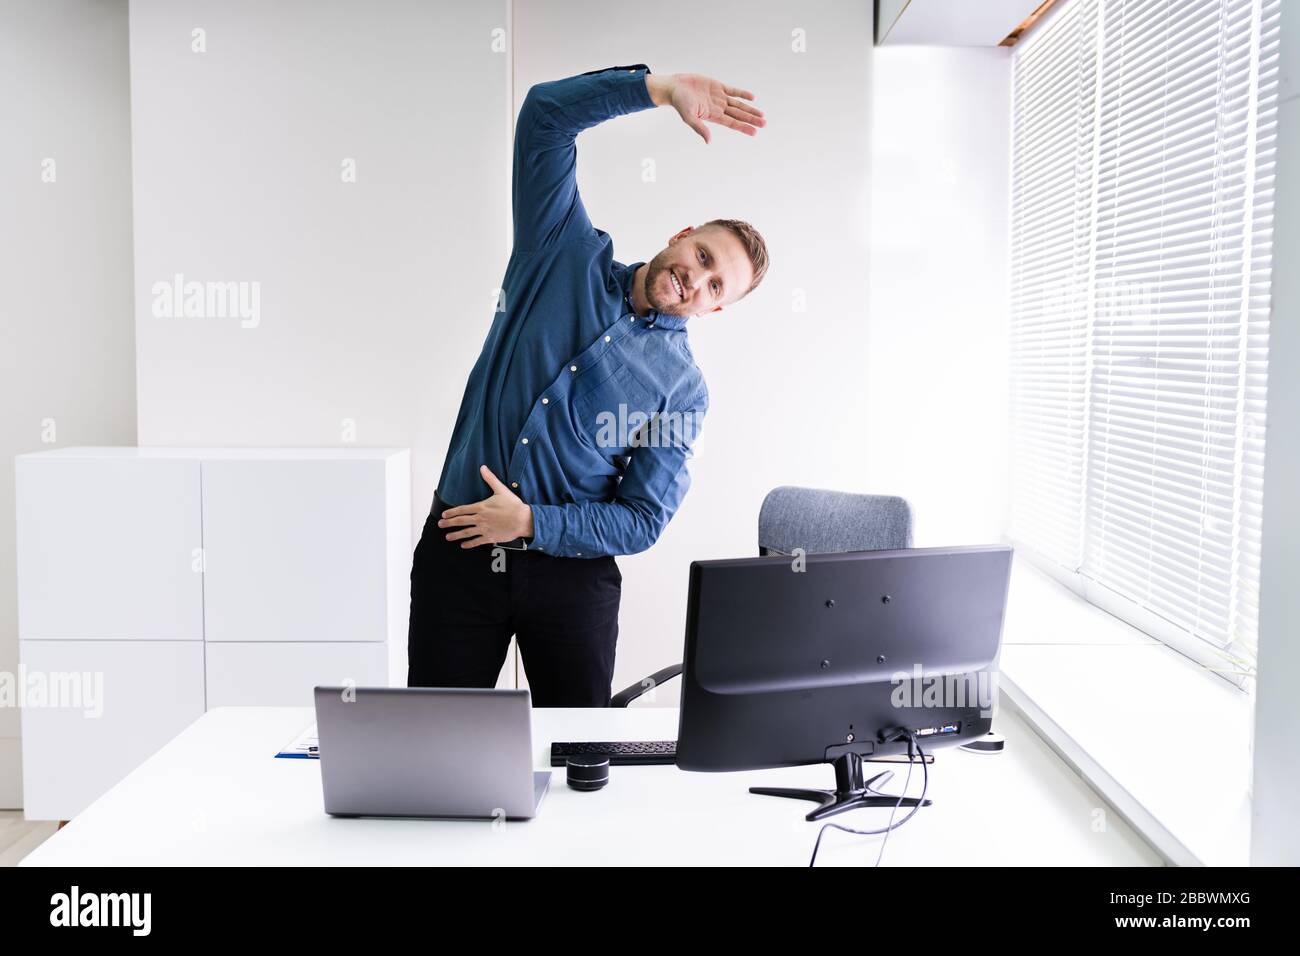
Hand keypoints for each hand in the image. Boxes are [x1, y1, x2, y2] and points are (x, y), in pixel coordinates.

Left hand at [437, 465, 534, 547]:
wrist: (523, 519)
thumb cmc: (513, 505)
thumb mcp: (501, 489)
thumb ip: (490, 479)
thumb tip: (483, 467)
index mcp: (481, 507)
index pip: (462, 510)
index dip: (452, 512)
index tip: (444, 515)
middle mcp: (480, 518)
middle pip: (461, 521)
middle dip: (449, 523)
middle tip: (440, 525)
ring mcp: (484, 528)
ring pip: (466, 532)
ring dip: (456, 535)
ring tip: (448, 537)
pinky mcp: (490, 537)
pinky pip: (477, 541)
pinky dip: (469, 543)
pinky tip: (463, 545)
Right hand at [648, 73, 765, 143]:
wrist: (675, 87)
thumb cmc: (680, 103)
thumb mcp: (689, 117)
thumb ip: (700, 128)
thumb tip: (709, 142)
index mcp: (713, 116)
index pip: (732, 123)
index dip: (744, 127)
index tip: (755, 132)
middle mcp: (718, 108)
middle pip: (739, 115)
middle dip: (751, 119)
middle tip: (764, 123)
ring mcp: (719, 97)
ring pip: (738, 104)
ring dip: (750, 109)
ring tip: (761, 115)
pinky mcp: (717, 86)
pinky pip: (732, 91)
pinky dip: (742, 94)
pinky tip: (751, 98)